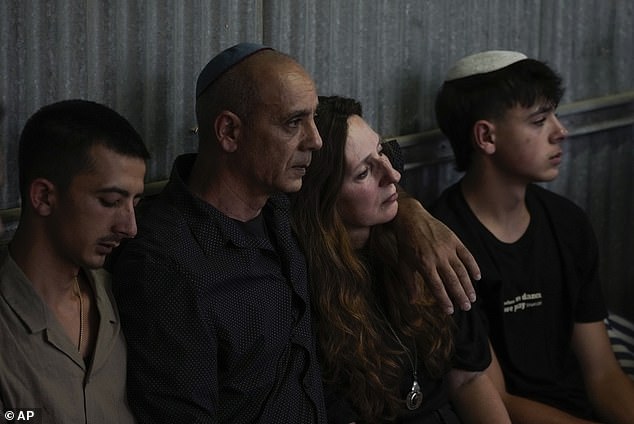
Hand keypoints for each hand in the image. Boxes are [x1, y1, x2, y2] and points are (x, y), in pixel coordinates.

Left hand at [394, 194, 479, 313]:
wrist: (412, 219)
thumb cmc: (406, 244)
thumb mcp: (403, 264)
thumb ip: (409, 283)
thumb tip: (413, 302)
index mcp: (424, 265)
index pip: (437, 287)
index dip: (444, 300)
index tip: (450, 311)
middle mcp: (438, 257)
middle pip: (452, 281)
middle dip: (460, 296)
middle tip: (466, 307)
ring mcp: (447, 248)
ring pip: (462, 270)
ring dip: (468, 285)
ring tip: (472, 297)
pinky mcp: (454, 240)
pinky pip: (467, 255)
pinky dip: (474, 266)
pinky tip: (478, 277)